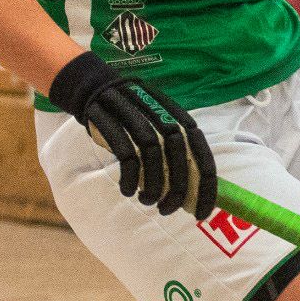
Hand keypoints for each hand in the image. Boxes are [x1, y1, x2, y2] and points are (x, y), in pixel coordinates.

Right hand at [48, 52, 217, 220]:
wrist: (94, 89)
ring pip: (152, 153)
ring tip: (148, 202)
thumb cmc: (131, 118)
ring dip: (153, 185)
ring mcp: (132, 113)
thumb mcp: (156, 125)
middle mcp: (158, 110)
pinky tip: (129, 191)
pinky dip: (131, 177)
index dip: (205, 179)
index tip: (203, 211)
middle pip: (177, 150)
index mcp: (175, 113)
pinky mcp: (109, 120)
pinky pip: (125, 153)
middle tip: (168, 209)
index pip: (199, 146)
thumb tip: (193, 192)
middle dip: (177, 187)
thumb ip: (175, 150)